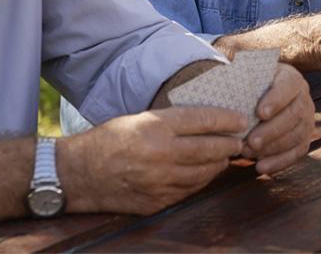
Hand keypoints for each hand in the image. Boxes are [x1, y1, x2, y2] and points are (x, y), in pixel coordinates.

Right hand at [59, 107, 245, 215]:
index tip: (241, 119)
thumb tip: (207, 120)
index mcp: (155, 127)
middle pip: (210, 148)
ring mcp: (160, 181)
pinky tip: (206, 172)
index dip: (227, 119)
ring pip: (204, 172)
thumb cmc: (109, 140)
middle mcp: (161, 154)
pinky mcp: (158, 201)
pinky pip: (190, 190)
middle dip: (230, 143)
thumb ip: (171, 121)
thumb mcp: (139, 119)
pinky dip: (202, 180)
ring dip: (219, 164)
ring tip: (226, 156)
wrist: (79, 174)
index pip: (202, 120)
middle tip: (240, 139)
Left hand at [242, 64, 314, 173]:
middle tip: (251, 142)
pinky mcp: (304, 138)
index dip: (277, 100)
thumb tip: (225, 85)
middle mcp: (303, 97)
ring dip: (273, 147)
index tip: (260, 113)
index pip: (288, 86)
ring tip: (249, 153)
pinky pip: (297, 152)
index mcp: (290, 78)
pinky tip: (261, 167)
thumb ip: (242, 82)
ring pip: (297, 135)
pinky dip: (280, 161)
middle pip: (294, 114)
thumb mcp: (248, 79)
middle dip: (272, 130)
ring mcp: (307, 118)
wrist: (258, 99)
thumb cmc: (249, 88)